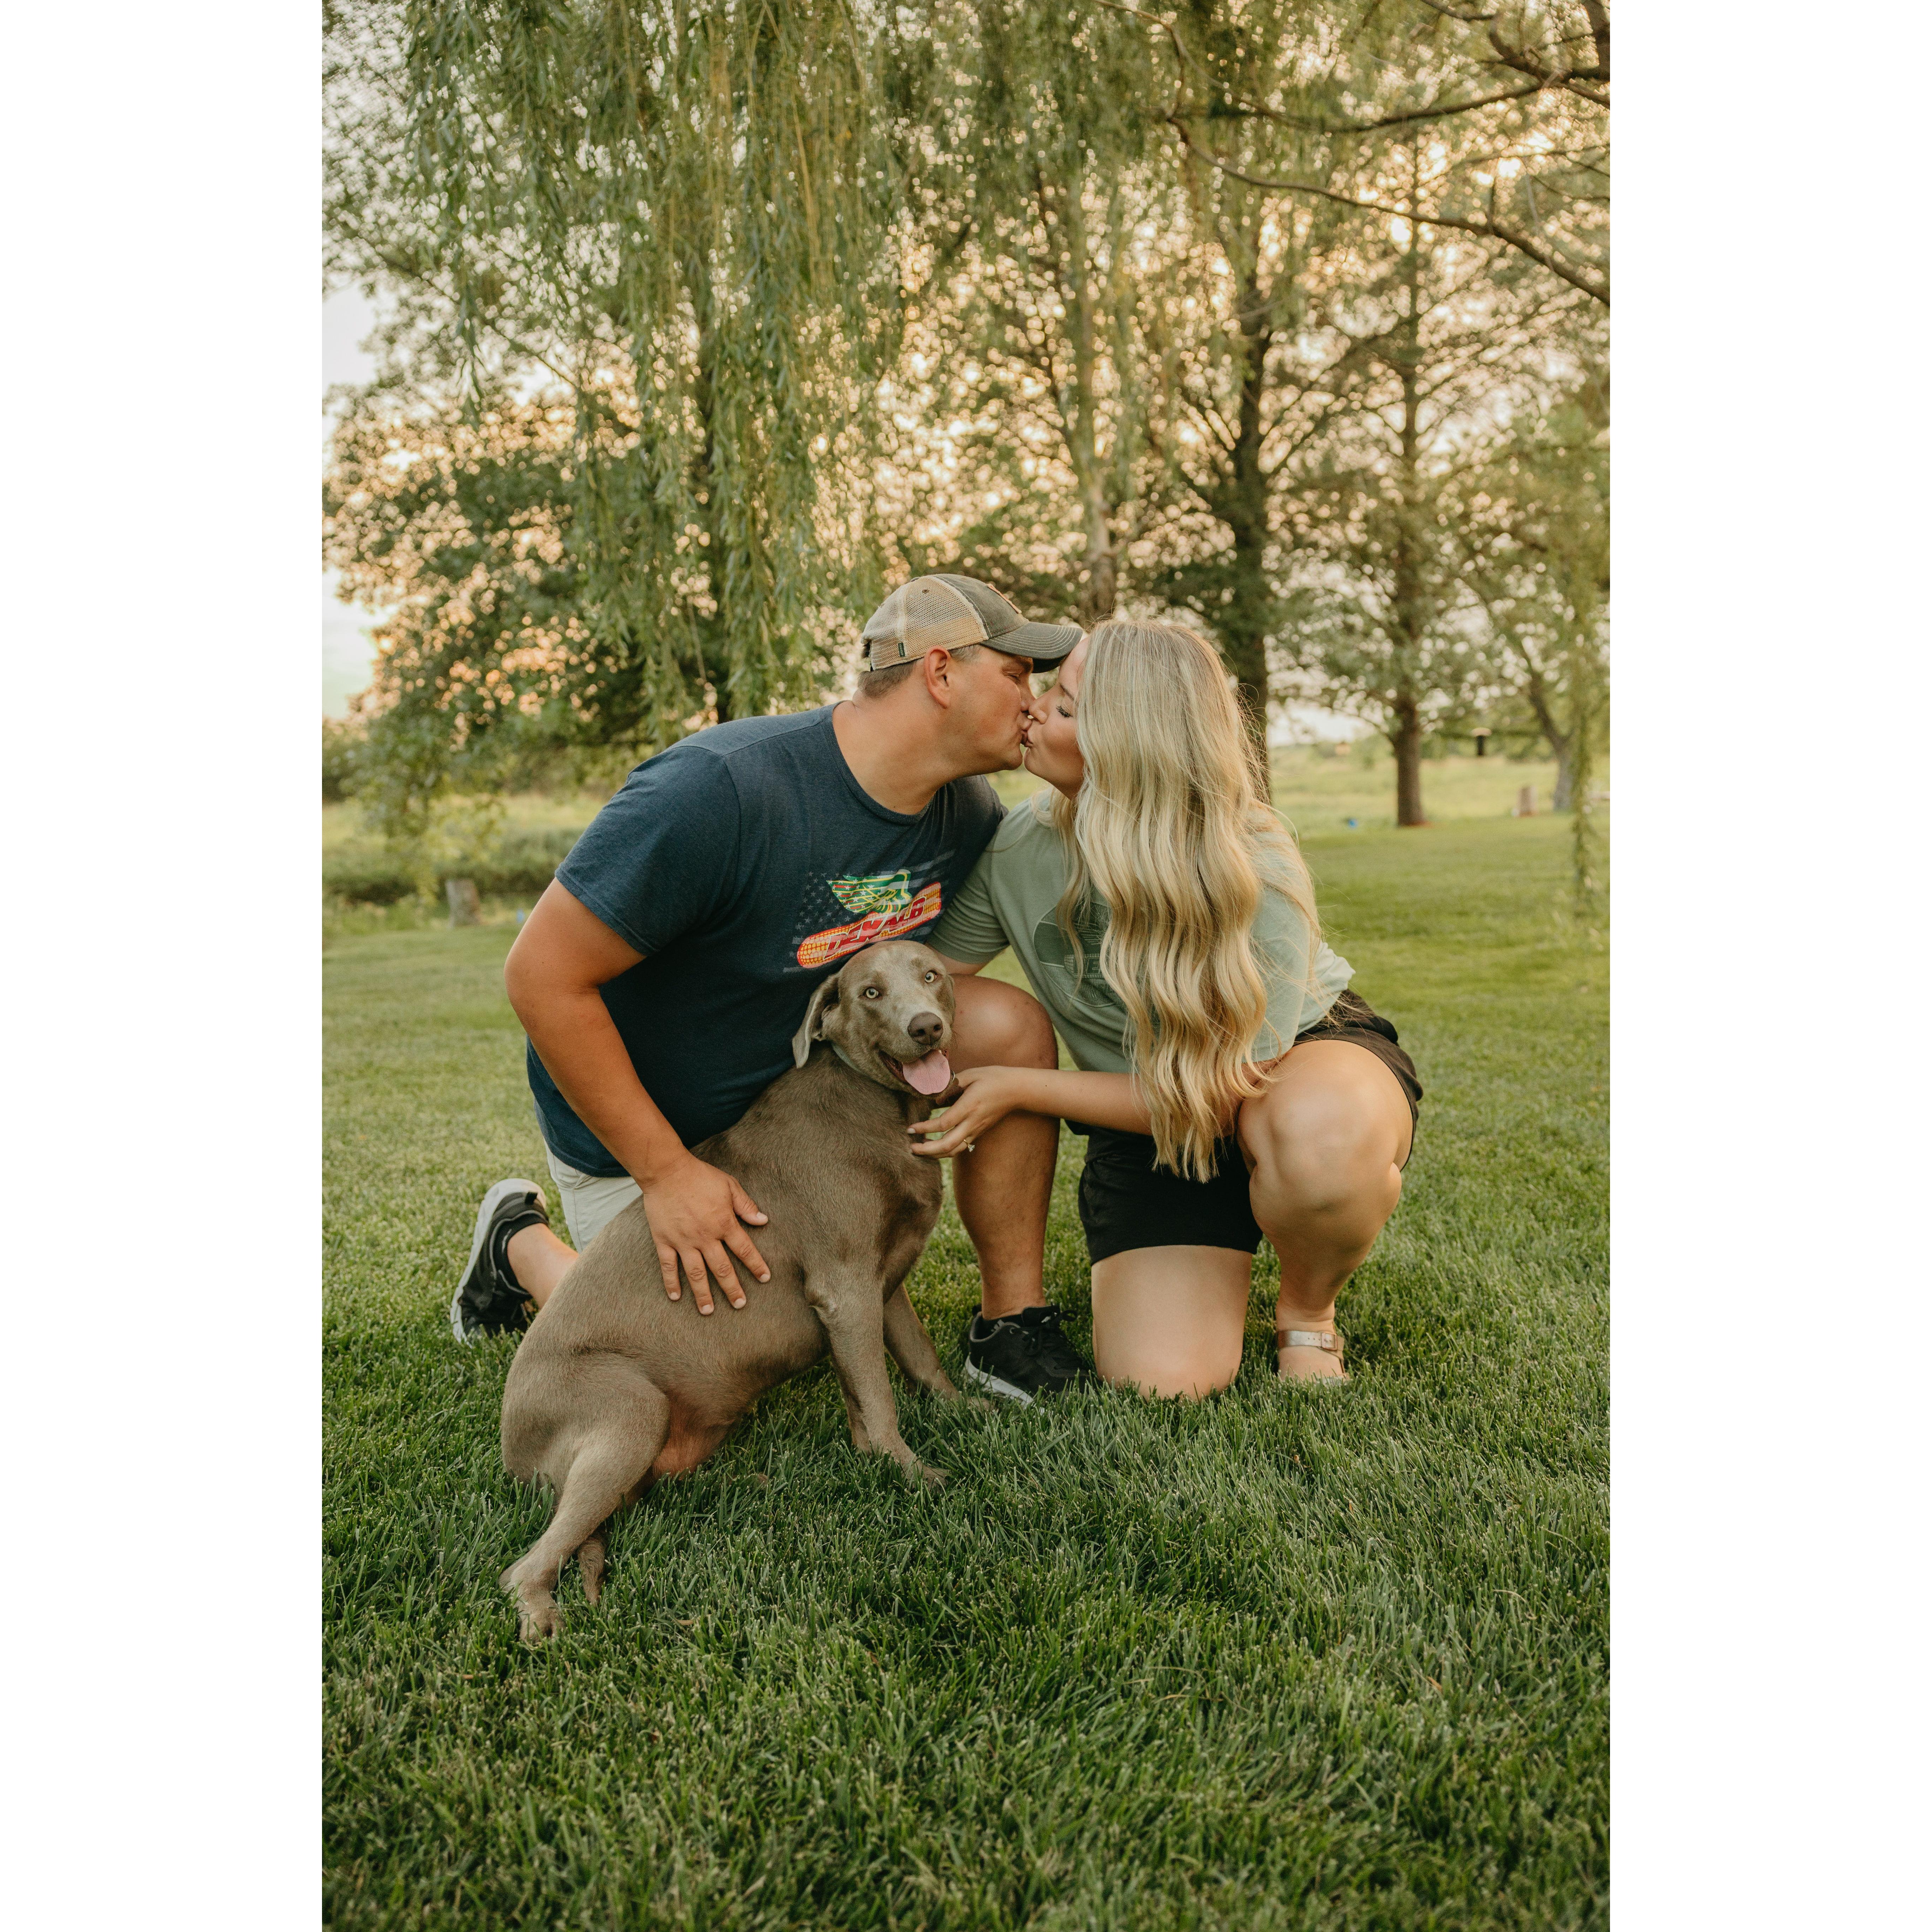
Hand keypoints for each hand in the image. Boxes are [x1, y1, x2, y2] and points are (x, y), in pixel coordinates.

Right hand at [638, 1153, 770, 1313]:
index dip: (756, 1265)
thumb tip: (763, 1221)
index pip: (744, 1249)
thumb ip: (746, 1206)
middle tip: (739, 1305)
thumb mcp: (729, 1186)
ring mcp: (683, 1241)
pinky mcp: (664, 1240)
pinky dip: (671, 1282)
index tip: (765, 1279)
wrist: (667, 1171)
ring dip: (703, 1294)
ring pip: (696, 1273)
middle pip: (722, 1268)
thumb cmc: (700, 1176)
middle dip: (732, 1288)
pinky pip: (668, 1266)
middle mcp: (705, 1237)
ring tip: (708, 1311)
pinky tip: (676, 1297)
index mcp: (724, 1223)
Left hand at [907, 1065, 1039, 1158]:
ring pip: (954, 1151)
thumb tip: (934, 1101)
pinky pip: (961, 1147)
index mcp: (969, 1106)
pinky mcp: (979, 1132)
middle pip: (947, 1145)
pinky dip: (946, 1151)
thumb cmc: (993, 1078)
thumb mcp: (970, 1074)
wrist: (1017, 1090)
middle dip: (927, 1150)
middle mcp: (972, 1122)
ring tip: (920, 1150)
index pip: (943, 1124)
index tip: (910, 1128)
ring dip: (935, 1154)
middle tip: (911, 1147)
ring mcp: (977, 1130)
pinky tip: (935, 1147)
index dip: (924, 1128)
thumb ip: (950, 1086)